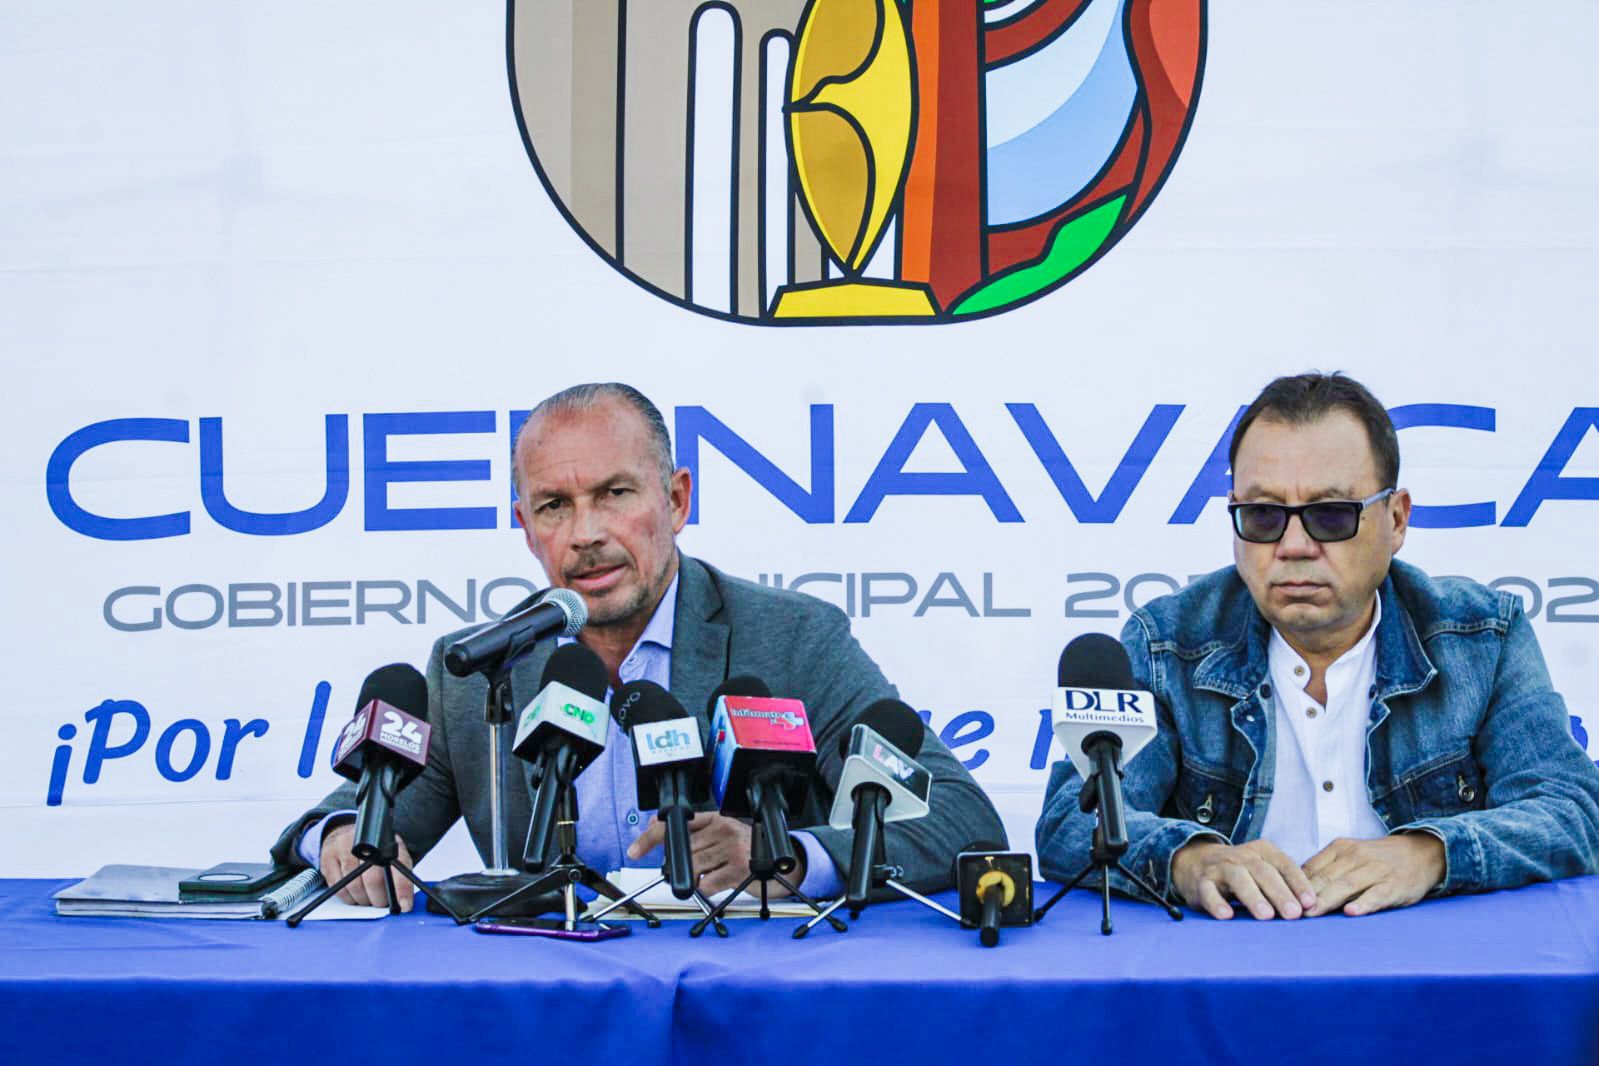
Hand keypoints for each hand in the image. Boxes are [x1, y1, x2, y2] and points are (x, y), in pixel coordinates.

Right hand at [318, 822, 415, 910]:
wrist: (349, 836)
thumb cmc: (374, 852)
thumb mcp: (393, 858)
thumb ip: (401, 878)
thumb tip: (404, 905)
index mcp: (387, 841)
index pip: (398, 867)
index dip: (402, 889)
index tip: (404, 906)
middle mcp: (365, 842)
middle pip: (373, 880)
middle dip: (379, 899)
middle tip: (382, 903)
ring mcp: (344, 848)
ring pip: (354, 887)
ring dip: (363, 900)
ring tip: (368, 897)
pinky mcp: (328, 859)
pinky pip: (339, 889)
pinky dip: (349, 897)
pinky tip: (354, 893)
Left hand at [626, 813, 806, 896]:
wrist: (782, 864)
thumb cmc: (746, 851)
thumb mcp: (719, 835)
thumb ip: (692, 833)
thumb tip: (654, 827)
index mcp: (715, 818)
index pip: (675, 825)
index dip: (650, 838)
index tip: (634, 851)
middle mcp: (723, 829)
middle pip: (682, 851)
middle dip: (678, 867)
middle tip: (688, 872)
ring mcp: (732, 848)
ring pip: (692, 867)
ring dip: (693, 879)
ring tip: (709, 876)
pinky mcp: (739, 868)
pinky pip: (707, 883)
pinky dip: (706, 889)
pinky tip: (718, 883)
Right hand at [1171, 838, 1316, 919]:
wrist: (1195, 862)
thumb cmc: (1241, 872)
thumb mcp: (1263, 870)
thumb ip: (1284, 885)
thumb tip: (1311, 909)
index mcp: (1262, 851)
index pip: (1284, 864)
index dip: (1298, 883)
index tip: (1311, 903)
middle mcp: (1241, 856)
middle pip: (1263, 872)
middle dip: (1279, 893)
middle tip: (1293, 914)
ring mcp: (1220, 867)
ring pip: (1237, 878)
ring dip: (1253, 897)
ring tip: (1265, 915)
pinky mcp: (1201, 882)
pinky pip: (1208, 891)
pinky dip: (1216, 903)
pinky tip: (1226, 915)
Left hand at [1301, 834, 1444, 916]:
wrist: (1420, 853)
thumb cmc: (1376, 860)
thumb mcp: (1349, 856)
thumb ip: (1325, 868)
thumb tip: (1292, 887)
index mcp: (1340, 848)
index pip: (1312, 868)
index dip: (1294, 885)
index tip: (1279, 900)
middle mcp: (1356, 856)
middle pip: (1325, 877)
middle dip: (1305, 895)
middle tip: (1289, 912)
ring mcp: (1375, 870)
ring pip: (1346, 886)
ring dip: (1326, 900)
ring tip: (1311, 914)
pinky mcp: (1394, 885)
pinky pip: (1376, 895)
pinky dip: (1363, 903)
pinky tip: (1351, 912)